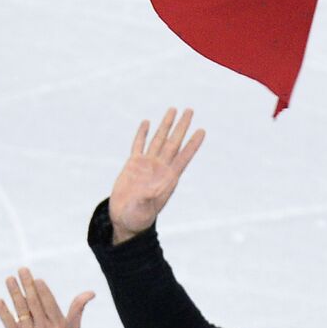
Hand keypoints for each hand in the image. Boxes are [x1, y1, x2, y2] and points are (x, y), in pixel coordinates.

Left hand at [0, 267, 93, 327]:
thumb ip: (78, 308)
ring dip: (14, 294)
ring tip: (9, 279)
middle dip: (28, 285)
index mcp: (58, 324)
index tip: (37, 279)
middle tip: (22, 270)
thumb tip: (91, 293)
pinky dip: (4, 312)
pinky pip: (9, 324)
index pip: (49, 304)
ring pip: (21, 311)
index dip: (43, 291)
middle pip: (34, 303)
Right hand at [109, 108, 205, 244]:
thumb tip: (155, 189)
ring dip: (165, 125)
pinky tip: (147, 122)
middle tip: (190, 110)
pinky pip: (138, 145)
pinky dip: (142, 134)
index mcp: (167, 179)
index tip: (202, 130)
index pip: (183, 157)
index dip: (193, 144)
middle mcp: (160, 168)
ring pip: (158, 140)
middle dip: (182, 126)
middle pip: (173, 143)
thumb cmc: (137, 218)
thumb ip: (150, 198)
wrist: (124, 218)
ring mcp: (147, 164)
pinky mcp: (133, 164)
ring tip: (173, 110)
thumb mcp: (144, 210)